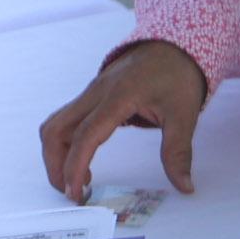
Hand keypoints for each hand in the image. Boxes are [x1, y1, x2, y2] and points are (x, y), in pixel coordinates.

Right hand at [39, 40, 207, 202]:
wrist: (174, 46)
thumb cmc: (178, 75)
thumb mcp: (184, 114)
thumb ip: (179, 152)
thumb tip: (185, 186)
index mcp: (117, 96)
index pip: (85, 135)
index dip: (76, 166)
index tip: (76, 192)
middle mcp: (95, 93)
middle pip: (55, 129)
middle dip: (54, 164)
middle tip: (71, 192)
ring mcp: (90, 93)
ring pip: (56, 125)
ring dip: (56, 155)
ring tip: (76, 181)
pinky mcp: (90, 97)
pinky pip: (66, 121)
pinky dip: (65, 144)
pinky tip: (83, 161)